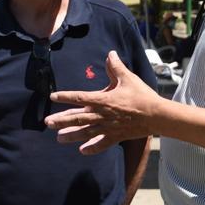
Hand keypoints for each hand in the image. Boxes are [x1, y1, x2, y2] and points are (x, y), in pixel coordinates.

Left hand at [45, 50, 160, 154]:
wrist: (157, 115)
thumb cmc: (142, 95)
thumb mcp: (128, 78)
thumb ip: (116, 67)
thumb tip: (110, 53)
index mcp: (103, 100)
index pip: (80, 98)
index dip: (65, 97)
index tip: (52, 96)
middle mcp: (102, 115)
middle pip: (77, 118)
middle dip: (61, 120)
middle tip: (47, 122)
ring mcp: (108, 127)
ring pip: (86, 132)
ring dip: (71, 135)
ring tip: (59, 138)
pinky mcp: (116, 136)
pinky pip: (101, 144)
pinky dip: (92, 148)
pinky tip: (82, 151)